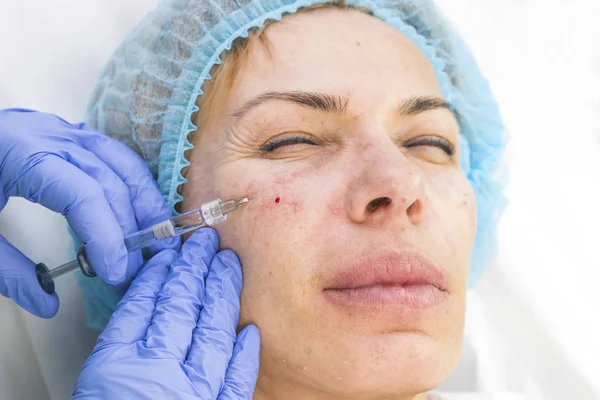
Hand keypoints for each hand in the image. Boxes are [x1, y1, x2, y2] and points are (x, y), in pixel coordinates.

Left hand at [0, 108, 178, 317]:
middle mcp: (53, 136)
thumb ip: (8, 270)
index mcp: (24, 154)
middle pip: (112, 180)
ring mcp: (65, 130)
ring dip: (144, 202)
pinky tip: (139, 210)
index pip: (84, 195)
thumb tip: (48, 304)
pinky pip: (115, 157)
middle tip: (139, 267)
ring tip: (156, 238)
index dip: (108, 236)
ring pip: (123, 162)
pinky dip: (133, 185)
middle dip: (131, 226)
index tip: (115, 272)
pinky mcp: (71, 135)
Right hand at [72, 228, 260, 399]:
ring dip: (222, 293)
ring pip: (212, 331)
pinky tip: (249, 329)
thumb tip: (149, 304)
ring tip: (228, 265)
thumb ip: (123, 347)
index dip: (159, 274)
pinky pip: (236, 380)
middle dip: (195, 270)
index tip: (170, 254)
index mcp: (118, 369)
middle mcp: (158, 378)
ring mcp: (192, 396)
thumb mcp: (98, 384)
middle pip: (181, 308)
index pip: (144, 305)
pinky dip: (244, 352)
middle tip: (205, 243)